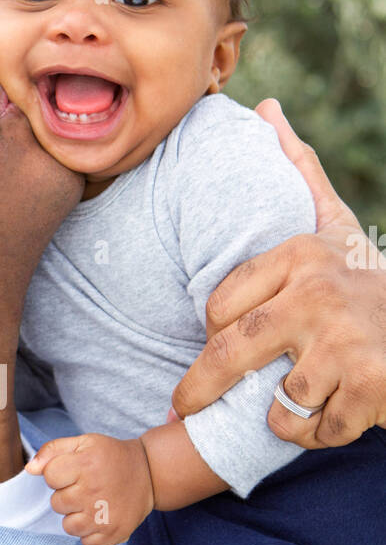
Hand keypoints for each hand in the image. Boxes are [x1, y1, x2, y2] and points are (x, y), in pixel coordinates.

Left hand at [25, 433, 154, 544]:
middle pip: (57, 504)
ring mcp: (105, 515)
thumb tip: (30, 469)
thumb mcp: (83, 443)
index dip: (58, 474)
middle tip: (85, 487)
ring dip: (76, 516)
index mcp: (86, 464)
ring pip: (68, 526)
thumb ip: (52, 451)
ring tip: (91, 503)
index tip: (73, 472)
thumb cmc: (110, 457)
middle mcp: (95, 491)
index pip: (49, 477)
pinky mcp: (114, 533)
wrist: (149, 473)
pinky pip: (85, 542)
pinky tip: (100, 517)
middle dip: (66, 495)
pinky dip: (90, 532)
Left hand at [172, 98, 385, 448]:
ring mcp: (345, 344)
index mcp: (301, 255)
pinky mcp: (368, 389)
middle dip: (198, 388)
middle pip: (228, 353)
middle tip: (179, 408)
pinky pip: (311, 428)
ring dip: (280, 415)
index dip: (213, 334)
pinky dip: (315, 435)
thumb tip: (265, 109)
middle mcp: (320, 295)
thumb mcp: (337, 224)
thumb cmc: (373, 283)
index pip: (220, 307)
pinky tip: (333, 417)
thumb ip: (299, 172)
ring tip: (300, 403)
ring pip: (277, 399)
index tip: (218, 345)